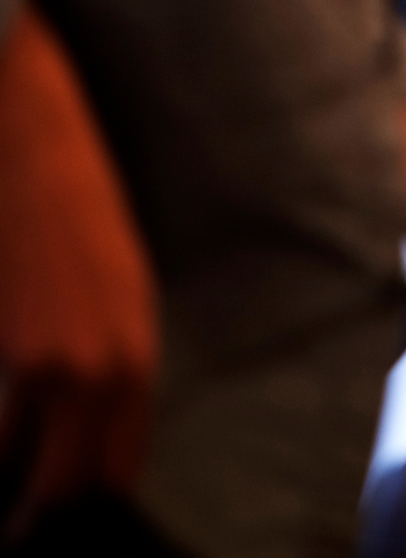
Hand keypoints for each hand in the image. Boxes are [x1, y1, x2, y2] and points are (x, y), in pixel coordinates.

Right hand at [0, 12, 155, 539]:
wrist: (29, 139)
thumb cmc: (63, 208)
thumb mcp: (104, 285)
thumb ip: (97, 354)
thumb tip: (68, 417)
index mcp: (139, 344)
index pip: (124, 454)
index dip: (90, 493)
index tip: (62, 517)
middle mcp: (113, 364)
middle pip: (82, 476)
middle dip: (47, 509)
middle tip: (20, 531)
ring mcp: (62, 363)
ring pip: (34, 466)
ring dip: (11, 487)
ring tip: (5, 515)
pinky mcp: (19, 355)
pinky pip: (1, 432)